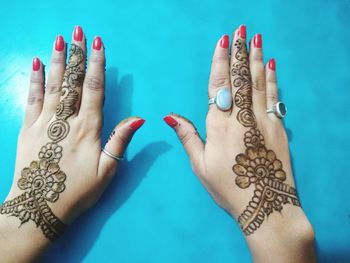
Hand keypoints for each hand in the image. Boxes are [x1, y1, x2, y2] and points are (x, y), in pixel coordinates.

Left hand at [0, 26, 144, 261]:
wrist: (38, 208)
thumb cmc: (77, 192)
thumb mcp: (106, 172)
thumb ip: (120, 142)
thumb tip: (138, 119)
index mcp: (87, 130)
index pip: (94, 90)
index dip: (96, 65)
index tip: (98, 44)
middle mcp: (66, 121)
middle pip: (72, 82)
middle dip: (77, 55)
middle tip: (78, 31)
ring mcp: (44, 123)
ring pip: (53, 86)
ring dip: (58, 61)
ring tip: (60, 39)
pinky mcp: (27, 129)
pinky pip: (31, 99)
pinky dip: (35, 80)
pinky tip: (37, 64)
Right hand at [164, 25, 314, 261]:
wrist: (265, 204)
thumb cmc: (228, 187)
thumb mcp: (200, 165)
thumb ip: (187, 136)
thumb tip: (169, 116)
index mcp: (219, 126)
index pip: (218, 86)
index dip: (221, 62)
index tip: (223, 42)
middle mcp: (241, 118)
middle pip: (240, 78)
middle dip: (240, 51)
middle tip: (241, 29)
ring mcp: (262, 121)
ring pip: (259, 82)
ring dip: (256, 58)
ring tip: (256, 39)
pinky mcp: (279, 127)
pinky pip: (274, 97)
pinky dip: (273, 79)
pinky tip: (271, 65)